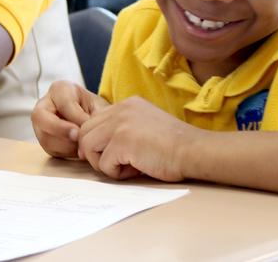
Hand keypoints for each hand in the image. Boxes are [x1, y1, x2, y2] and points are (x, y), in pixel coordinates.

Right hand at [32, 80, 109, 158]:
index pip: (62, 102)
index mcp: (60, 89)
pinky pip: (51, 150)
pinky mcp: (44, 140)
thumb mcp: (98, 107)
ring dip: (66, 145)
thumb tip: (86, 134)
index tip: (86, 126)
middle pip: (40, 116)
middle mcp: (44, 105)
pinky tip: (80, 150)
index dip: (75, 116)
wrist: (92, 118)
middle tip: (78, 137)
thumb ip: (94, 116)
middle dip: (59, 129)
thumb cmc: (95, 108)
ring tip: (84, 146)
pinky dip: (67, 153)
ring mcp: (41, 124)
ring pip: (45, 137)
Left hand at [77, 96, 196, 181]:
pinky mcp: (122, 141)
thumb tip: (92, 148)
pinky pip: (103, 164)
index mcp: (127, 104)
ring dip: (103, 163)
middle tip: (115, 164)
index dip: (96, 142)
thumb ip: (122, 129)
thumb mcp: (145, 126)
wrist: (194, 150)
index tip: (109, 156)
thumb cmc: (174, 146)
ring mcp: (120, 123)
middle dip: (94, 153)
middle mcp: (121, 109)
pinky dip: (117, 173)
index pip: (93, 121)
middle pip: (84, 132)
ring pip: (88, 146)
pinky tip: (137, 169)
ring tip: (127, 167)